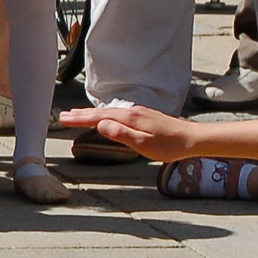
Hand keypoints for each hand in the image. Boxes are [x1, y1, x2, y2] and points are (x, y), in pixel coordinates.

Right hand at [59, 105, 194, 160]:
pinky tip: (107, 117)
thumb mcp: (143, 144)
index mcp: (129, 118)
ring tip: (79, 115)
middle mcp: (133, 112)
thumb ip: (121, 134)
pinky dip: (107, 114)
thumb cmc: (170, 145)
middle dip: (82, 114)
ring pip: (110, 111)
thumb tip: (101, 125)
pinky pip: (119, 113)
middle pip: (102, 112)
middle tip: (63, 115)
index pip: (98, 117)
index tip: (63, 119)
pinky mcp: (145, 116)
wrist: (193, 138)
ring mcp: (139, 113)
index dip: (80, 118)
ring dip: (93, 113)